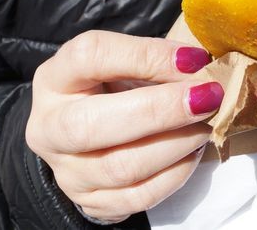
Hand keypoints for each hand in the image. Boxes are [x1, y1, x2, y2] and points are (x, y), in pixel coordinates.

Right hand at [26, 31, 222, 222]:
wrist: (94, 132)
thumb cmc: (115, 87)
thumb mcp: (126, 63)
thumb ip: (156, 61)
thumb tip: (202, 67)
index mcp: (55, 78)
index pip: (90, 57)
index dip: (146, 55)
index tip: (194, 59)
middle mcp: (48, 126)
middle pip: (92, 124)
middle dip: (161, 109)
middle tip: (207, 96)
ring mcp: (66, 170)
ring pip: (119, 167)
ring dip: (176, 144)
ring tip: (205, 124)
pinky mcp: (90, 200)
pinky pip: (137, 197)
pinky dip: (175, 174)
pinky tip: (193, 151)